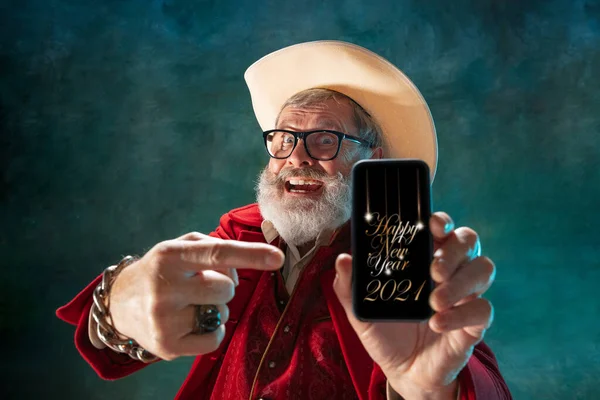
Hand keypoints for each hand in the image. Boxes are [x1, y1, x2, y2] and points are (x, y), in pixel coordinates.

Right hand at [108, 232, 283, 360]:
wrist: (119, 304)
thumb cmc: (160, 271)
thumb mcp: (178, 247)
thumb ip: (212, 248)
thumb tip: (239, 268)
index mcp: (169, 256)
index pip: (217, 253)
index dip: (250, 254)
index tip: (277, 258)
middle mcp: (164, 287)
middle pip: (225, 288)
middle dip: (225, 286)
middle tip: (205, 286)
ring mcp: (163, 319)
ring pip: (221, 313)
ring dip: (217, 308)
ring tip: (193, 304)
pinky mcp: (167, 346)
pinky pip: (214, 338)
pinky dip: (213, 330)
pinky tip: (194, 322)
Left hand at [333, 212, 495, 398]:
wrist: (402, 371)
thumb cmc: (385, 332)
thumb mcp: (361, 310)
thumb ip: (349, 286)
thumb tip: (343, 260)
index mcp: (423, 259)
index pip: (441, 228)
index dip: (441, 220)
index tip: (432, 224)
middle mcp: (448, 271)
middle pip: (468, 240)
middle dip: (454, 249)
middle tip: (433, 269)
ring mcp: (464, 295)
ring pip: (484, 268)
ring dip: (461, 281)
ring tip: (434, 301)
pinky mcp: (473, 323)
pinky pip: (483, 309)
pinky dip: (461, 314)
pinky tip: (437, 323)